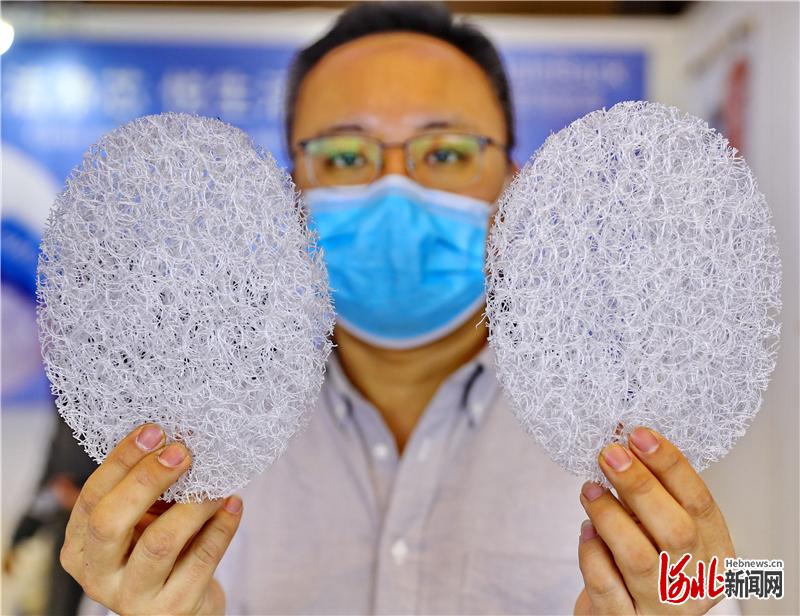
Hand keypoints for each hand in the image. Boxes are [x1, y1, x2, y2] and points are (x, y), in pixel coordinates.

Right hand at [60, 424, 242, 614]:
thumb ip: (147, 487)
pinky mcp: (174, 609)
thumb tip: (175, 437)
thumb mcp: (143, 519)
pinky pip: (201, 560)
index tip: (154, 431)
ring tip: (216, 482)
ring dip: (193, 504)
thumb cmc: (162, 550)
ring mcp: (134, 598)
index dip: (122, 461)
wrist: (186, 603)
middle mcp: (98, 576)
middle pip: (111, 522)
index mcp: (81, 548)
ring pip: (160, 543)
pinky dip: (221, 527)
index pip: (92, 498)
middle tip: (182, 452)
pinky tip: (233, 504)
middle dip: (147, 480)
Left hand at [574, 427, 734, 614]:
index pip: (701, 504)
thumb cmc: (646, 569)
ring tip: (589, 489)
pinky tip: (585, 529)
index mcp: (716, 556)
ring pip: (638, 558)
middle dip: (640, 485)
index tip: (640, 436)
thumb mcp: (660, 532)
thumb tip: (624, 444)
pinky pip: (605, 585)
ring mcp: (661, 609)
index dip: (671, 466)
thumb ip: (649, 495)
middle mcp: (694, 585)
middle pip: (676, 530)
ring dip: (609, 515)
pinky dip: (592, 552)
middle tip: (610, 454)